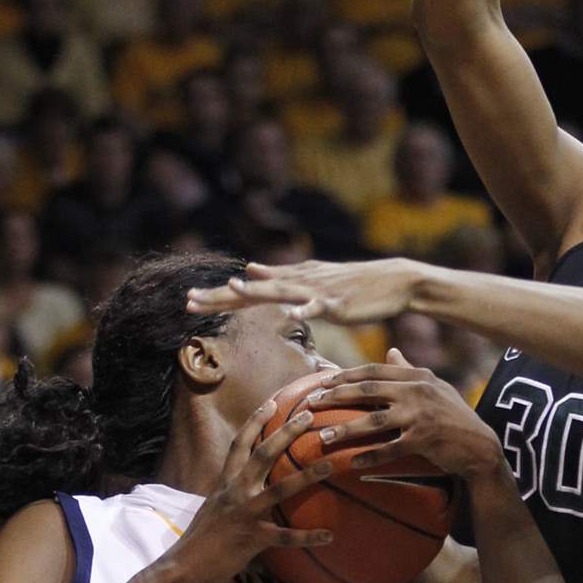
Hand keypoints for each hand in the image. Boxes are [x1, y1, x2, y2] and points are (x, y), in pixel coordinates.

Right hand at [164, 401, 334, 582]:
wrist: (182, 568)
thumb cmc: (200, 539)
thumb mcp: (214, 507)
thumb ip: (233, 493)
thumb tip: (248, 485)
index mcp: (225, 482)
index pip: (240, 443)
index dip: (255, 420)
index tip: (272, 402)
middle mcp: (235, 492)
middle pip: (263, 454)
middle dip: (286, 433)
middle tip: (309, 416)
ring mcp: (245, 514)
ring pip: (280, 489)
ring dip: (307, 477)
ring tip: (330, 466)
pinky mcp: (252, 539)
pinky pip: (285, 536)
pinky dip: (308, 536)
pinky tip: (329, 535)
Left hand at [187, 258, 427, 324]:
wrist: (393, 281)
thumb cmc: (354, 285)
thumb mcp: (313, 278)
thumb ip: (282, 275)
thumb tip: (251, 267)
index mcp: (291, 280)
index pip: (248, 290)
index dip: (219, 297)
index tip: (189, 303)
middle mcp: (298, 281)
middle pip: (254, 290)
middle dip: (222, 296)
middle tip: (189, 302)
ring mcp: (317, 291)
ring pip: (280, 292)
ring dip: (256, 291)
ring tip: (232, 290)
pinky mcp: (337, 303)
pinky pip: (318, 307)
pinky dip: (305, 310)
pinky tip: (292, 315)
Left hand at [308, 349, 504, 479]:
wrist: (480, 445)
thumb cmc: (454, 415)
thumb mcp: (435, 387)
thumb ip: (409, 369)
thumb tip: (390, 352)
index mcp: (417, 376)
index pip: (373, 370)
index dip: (345, 375)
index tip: (321, 381)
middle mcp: (417, 391)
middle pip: (367, 390)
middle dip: (336, 396)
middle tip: (312, 403)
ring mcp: (420, 415)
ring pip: (373, 420)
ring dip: (345, 429)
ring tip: (324, 436)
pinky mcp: (423, 439)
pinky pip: (390, 449)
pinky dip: (370, 457)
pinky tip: (353, 463)